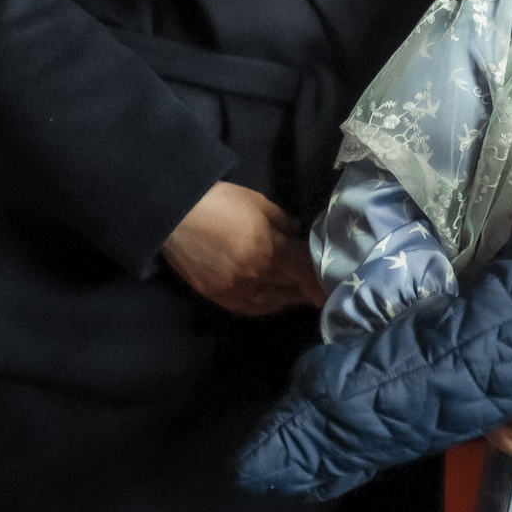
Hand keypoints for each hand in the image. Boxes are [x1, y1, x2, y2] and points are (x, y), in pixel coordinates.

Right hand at [160, 181, 320, 316]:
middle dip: (310, 288)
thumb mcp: (262, 205)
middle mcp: (257, 278)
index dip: (324, 280)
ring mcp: (237, 291)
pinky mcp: (219, 297)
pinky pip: (252, 309)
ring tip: (301, 291)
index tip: (338, 283)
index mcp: (271, 252)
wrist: (174, 215)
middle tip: (322, 285)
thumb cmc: (222, 202)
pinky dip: (268, 305)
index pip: (307, 273)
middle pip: (294, 290)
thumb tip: (299, 237)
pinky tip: (275, 298)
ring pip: (275, 303)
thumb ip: (286, 225)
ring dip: (291, 298)